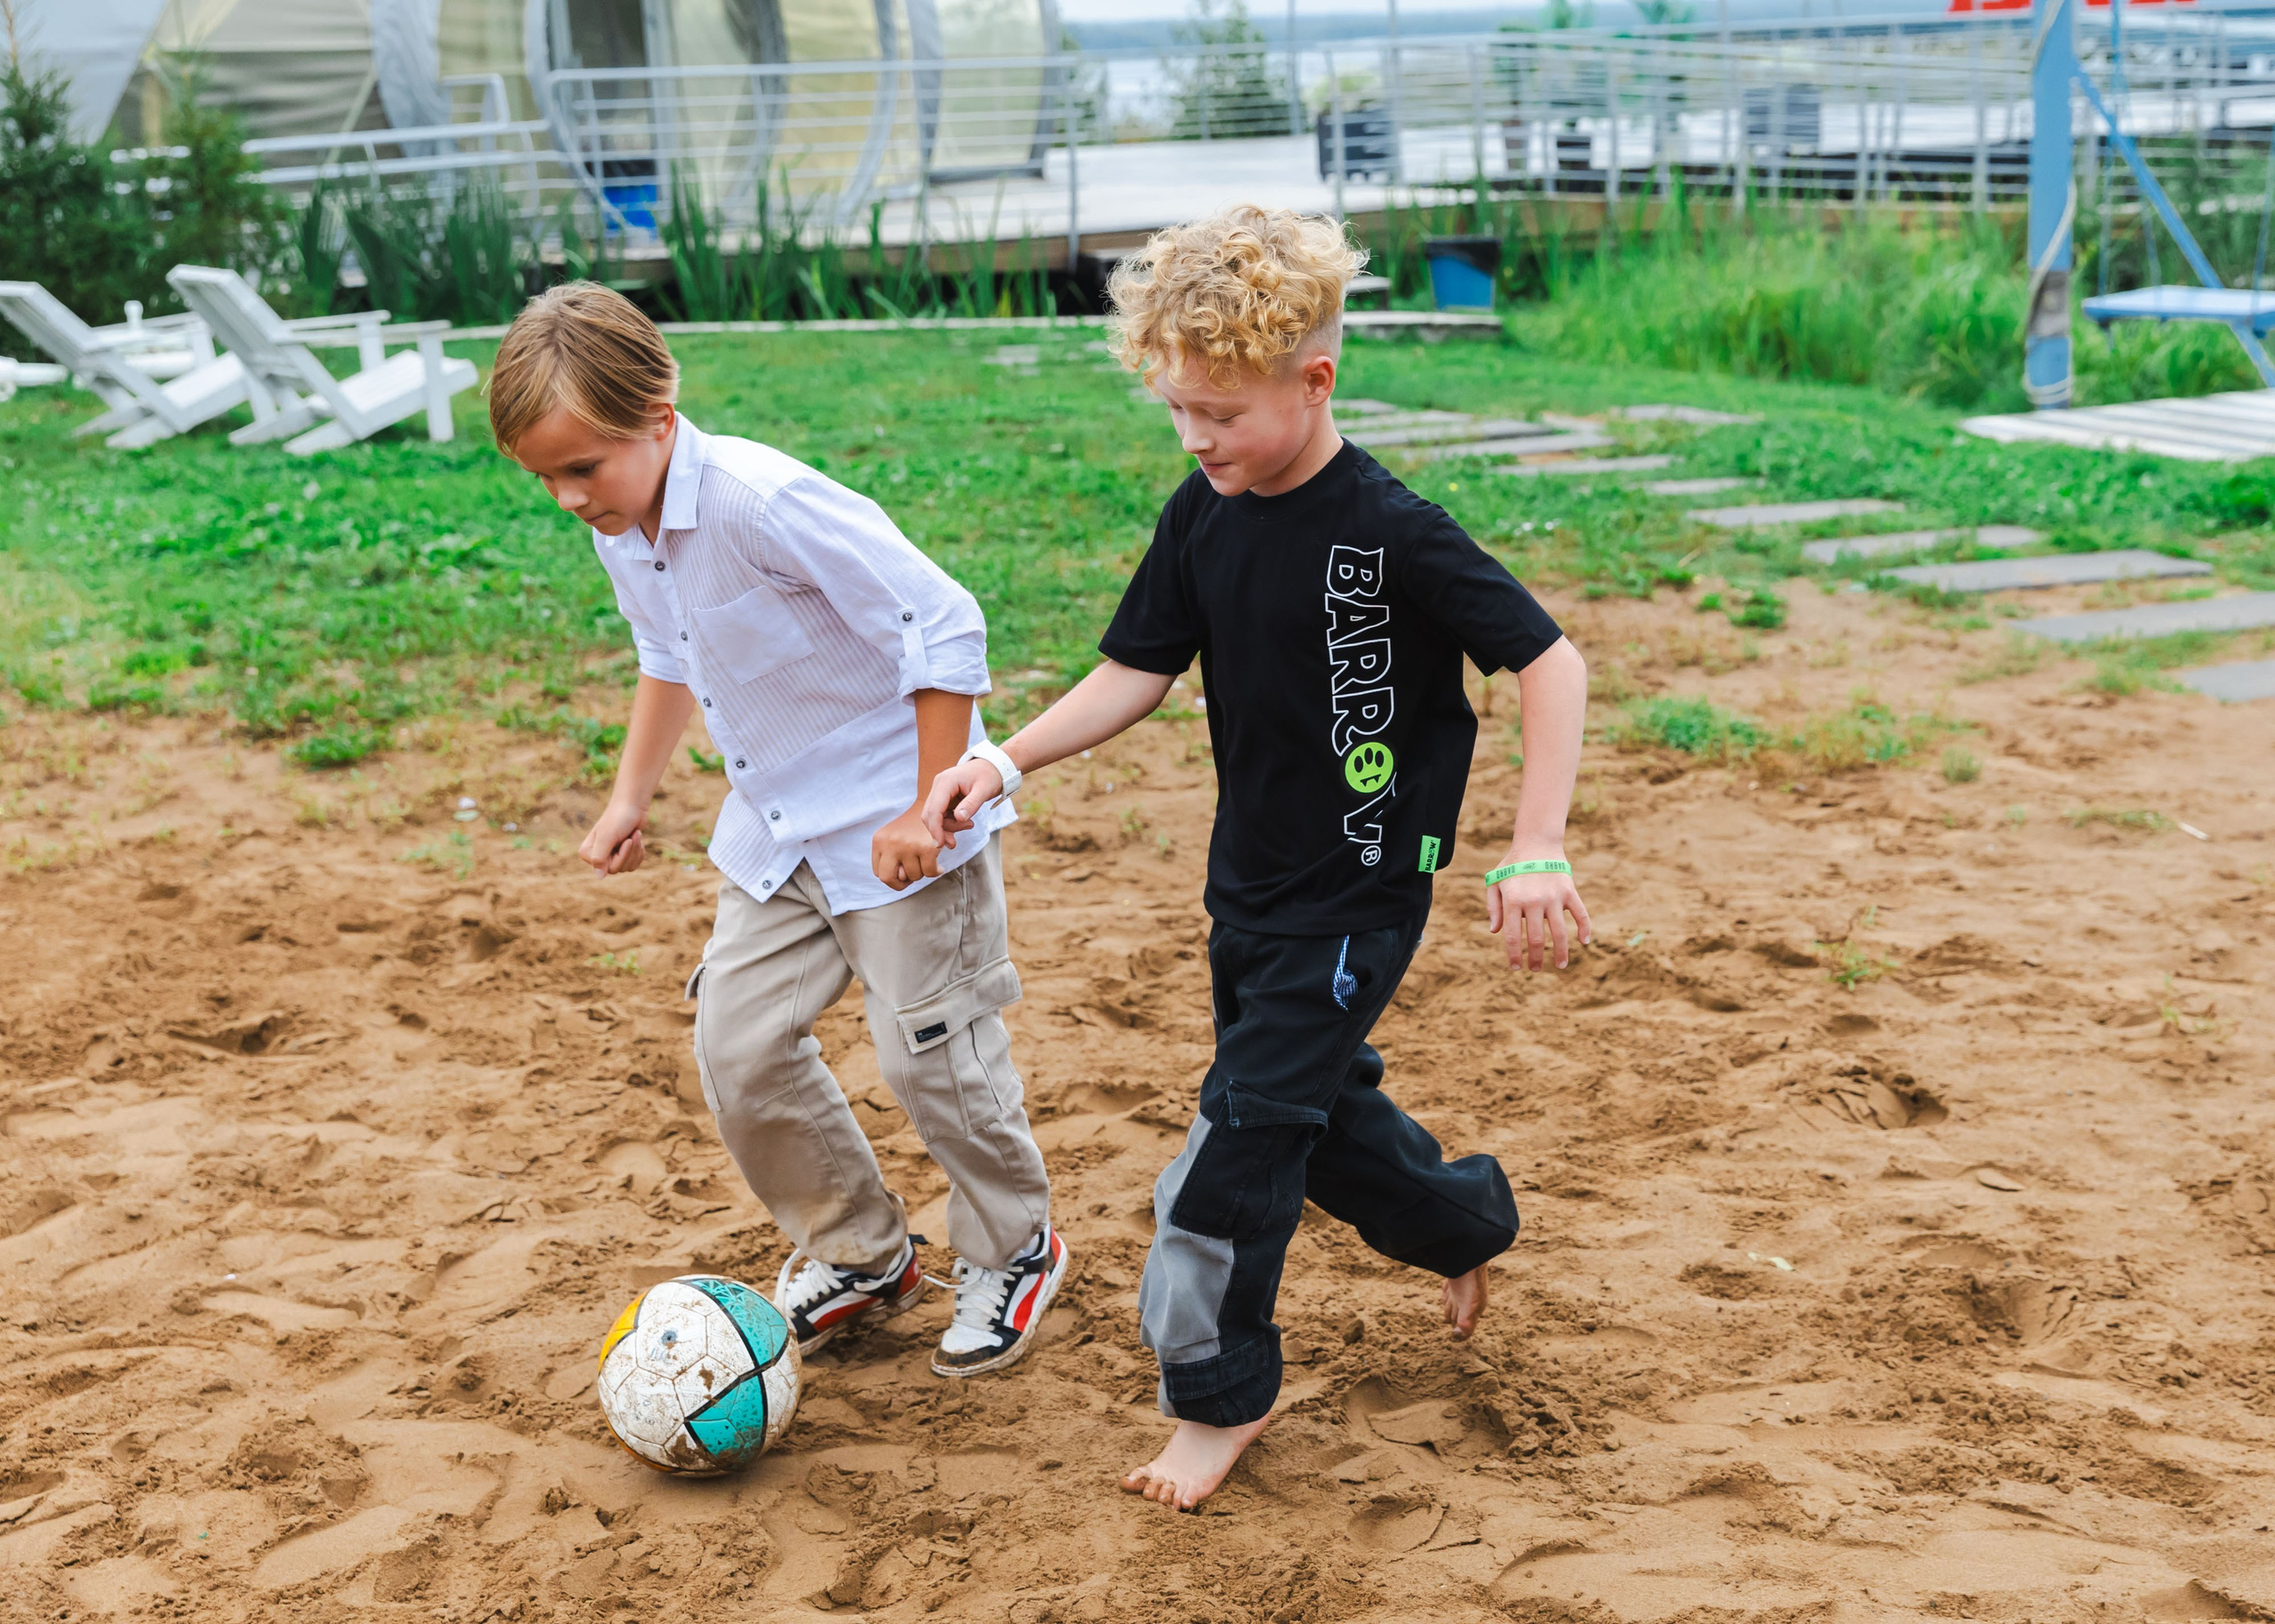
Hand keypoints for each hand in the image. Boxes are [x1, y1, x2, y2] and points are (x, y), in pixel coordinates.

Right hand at [579, 799, 648, 874]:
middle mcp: (597, 856)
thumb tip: (599, 877)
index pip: (608, 869)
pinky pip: (634, 863)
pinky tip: (637, 838)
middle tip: (632, 837)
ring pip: (628, 867)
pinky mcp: (622, 853)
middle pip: (618, 869)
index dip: (621, 857)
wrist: (632, 805)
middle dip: (630, 853)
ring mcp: (610, 855)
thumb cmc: (618, 818)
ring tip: (635, 835)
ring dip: (636, 850)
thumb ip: (600, 857)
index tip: (625, 841)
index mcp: (587, 853)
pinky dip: (640, 851)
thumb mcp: (607, 837)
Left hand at [873, 805, 942, 890]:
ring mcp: (908, 845)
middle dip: (901, 883)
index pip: (878, 872)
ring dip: (921, 873)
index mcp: (879, 840)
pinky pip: (929, 873)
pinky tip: (938, 866)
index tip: (903, 875)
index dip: (892, 877)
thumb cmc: (914, 826)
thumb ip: (891, 858)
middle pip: (888, 878)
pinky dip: (935, 872)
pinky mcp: (927, 848)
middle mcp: (890, 843)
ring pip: (913, 876)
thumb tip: (901, 879)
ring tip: (926, 863)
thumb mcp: (894, 837)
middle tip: (912, 878)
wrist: (933, 803)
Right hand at [919, 758, 1004, 847]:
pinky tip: (966, 822)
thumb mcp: (984, 790)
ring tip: (970, 825)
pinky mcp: (944, 798)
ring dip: (949, 827)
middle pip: (930, 814)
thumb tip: (959, 818)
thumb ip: (972, 804)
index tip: (940, 844)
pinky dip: (952, 823)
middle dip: (941, 831)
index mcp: (946, 782)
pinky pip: (942, 815)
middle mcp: (939, 786)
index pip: (934, 809)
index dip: (935, 828)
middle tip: (953, 844)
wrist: (992, 766)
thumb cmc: (989, 776)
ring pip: (935, 817)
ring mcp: (940, 792)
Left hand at [1487, 857, 1590, 971]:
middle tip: (1535, 969)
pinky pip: (1580, 914)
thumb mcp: (1495, 882)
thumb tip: (1495, 932)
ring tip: (1560, 966)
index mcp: (1513, 900)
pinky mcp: (1569, 891)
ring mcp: (1553, 897)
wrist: (1536, 842)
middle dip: (1535, 958)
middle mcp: (1533, 901)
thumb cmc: (1513, 864)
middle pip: (1535, 939)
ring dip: (1560, 953)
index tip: (1516, 968)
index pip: (1512, 936)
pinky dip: (1584, 929)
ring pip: (1559, 932)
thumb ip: (1493, 907)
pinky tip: (1584, 942)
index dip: (1514, 955)